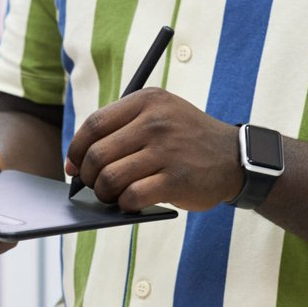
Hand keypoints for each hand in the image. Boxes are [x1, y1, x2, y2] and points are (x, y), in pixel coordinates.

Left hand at [65, 88, 244, 211]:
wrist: (233, 158)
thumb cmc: (185, 140)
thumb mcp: (160, 115)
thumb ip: (121, 129)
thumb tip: (75, 163)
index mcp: (147, 101)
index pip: (94, 125)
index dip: (76, 150)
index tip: (73, 166)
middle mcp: (155, 122)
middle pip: (97, 155)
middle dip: (88, 177)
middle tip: (95, 186)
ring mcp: (166, 150)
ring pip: (110, 178)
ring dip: (104, 194)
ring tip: (112, 196)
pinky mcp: (176, 179)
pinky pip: (132, 197)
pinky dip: (125, 205)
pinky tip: (131, 203)